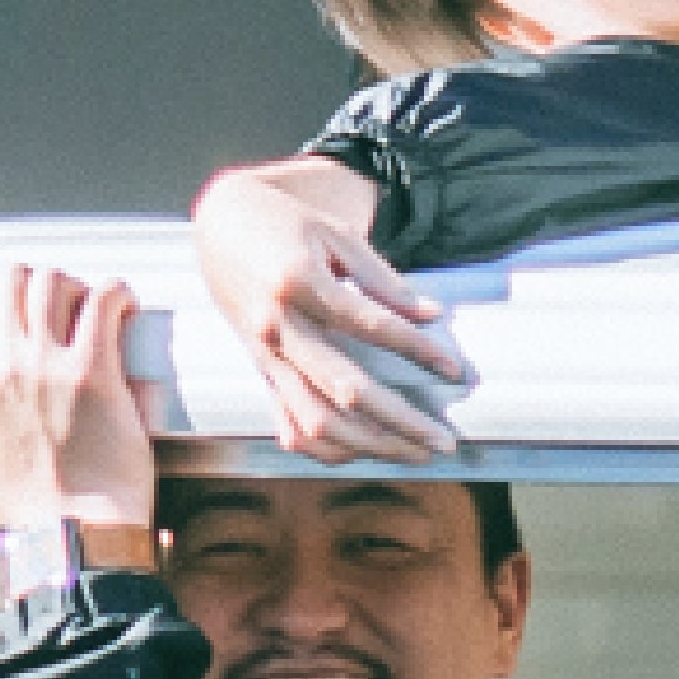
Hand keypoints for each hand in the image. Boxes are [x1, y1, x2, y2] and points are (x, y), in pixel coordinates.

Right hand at [0, 267, 155, 528]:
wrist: (73, 532)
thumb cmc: (28, 509)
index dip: (13, 298)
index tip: (38, 314)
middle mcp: (6, 365)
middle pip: (18, 282)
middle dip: (47, 282)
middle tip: (73, 303)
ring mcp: (49, 365)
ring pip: (56, 284)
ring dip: (80, 284)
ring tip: (101, 303)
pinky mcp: (94, 373)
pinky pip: (101, 305)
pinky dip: (116, 292)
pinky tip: (125, 303)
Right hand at [191, 157, 462, 463]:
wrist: (223, 225)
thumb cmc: (288, 226)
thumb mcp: (337, 236)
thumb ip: (383, 281)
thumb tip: (433, 316)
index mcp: (298, 283)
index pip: (370, 326)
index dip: (417, 350)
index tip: (454, 370)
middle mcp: (277, 327)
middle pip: (346, 389)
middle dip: (401, 422)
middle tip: (444, 441)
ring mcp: (265, 357)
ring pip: (316, 421)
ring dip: (370, 446)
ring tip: (415, 452)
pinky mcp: (260, 373)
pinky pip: (290, 426)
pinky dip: (328, 449)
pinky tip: (367, 450)